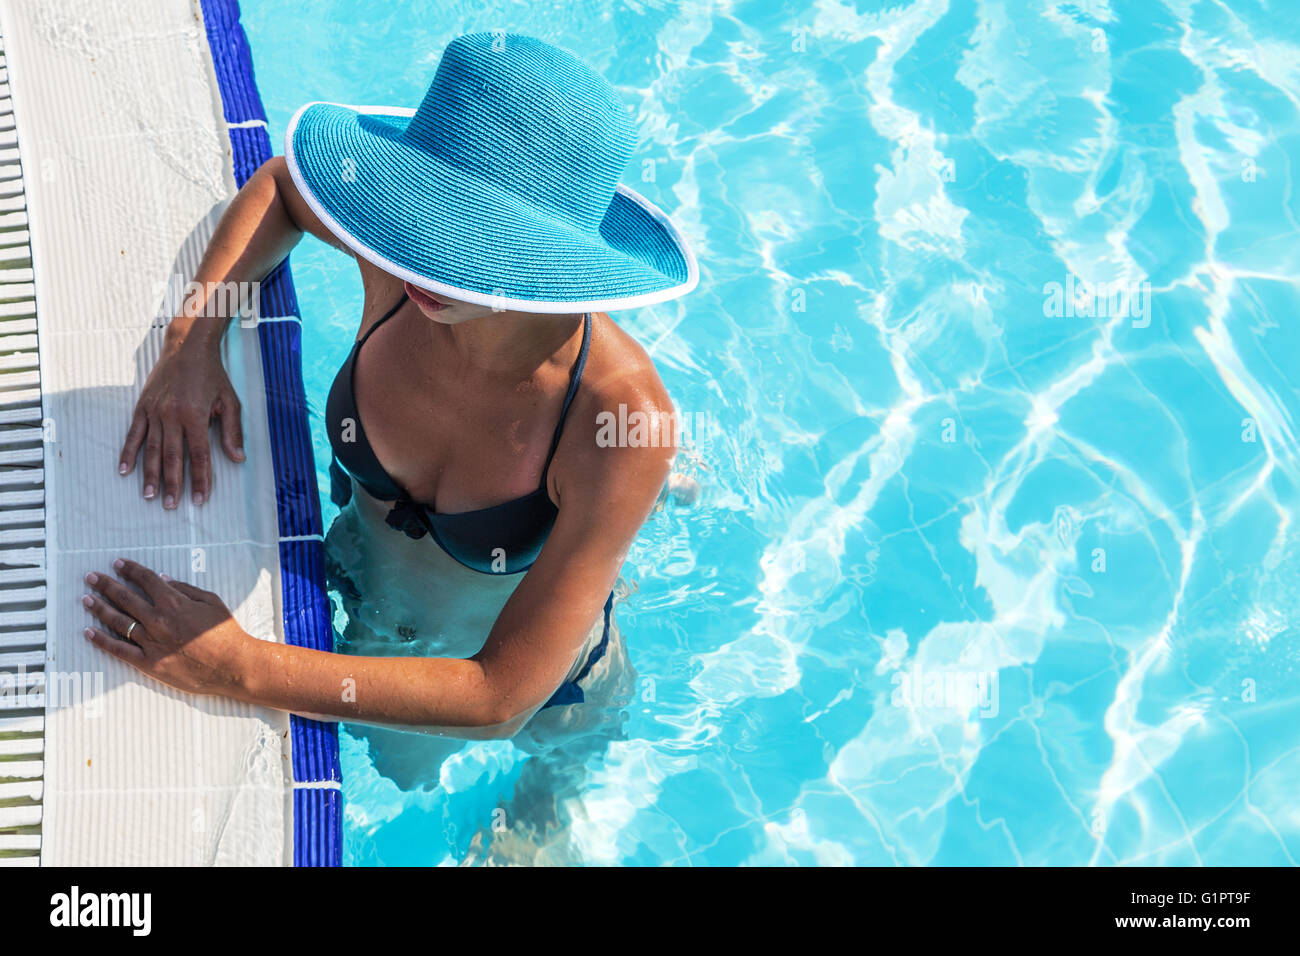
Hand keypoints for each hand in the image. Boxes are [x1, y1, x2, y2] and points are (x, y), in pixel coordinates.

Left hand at [81, 558, 252, 695]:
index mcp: (174, 602)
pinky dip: (102, 641)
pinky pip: (119, 650)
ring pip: (117, 621)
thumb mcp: (211, 602)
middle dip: (105, 585)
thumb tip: (162, 579)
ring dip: (99, 608)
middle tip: (91, 577)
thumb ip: (186, 589)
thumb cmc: (226, 633)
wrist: (233, 665)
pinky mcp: (148, 663)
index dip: (130, 569)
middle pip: (125, 597)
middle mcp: (158, 620)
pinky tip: (89, 632)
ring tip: (86, 599)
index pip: (146, 580)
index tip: (117, 564)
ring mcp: (151, 642)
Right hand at [119, 341, 244, 507]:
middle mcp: (171, 415)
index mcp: (195, 415)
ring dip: (151, 475)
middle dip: (173, 484)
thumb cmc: (212, 376)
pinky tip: (124, 471)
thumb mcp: (230, 401)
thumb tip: (237, 459)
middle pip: (173, 457)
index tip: (200, 499)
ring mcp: (154, 412)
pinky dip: (128, 453)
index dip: (201, 479)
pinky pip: (134, 434)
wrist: (186, 348)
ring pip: (152, 449)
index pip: (199, 455)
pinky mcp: (142, 407)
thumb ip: (232, 431)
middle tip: (171, 506)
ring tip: (150, 496)